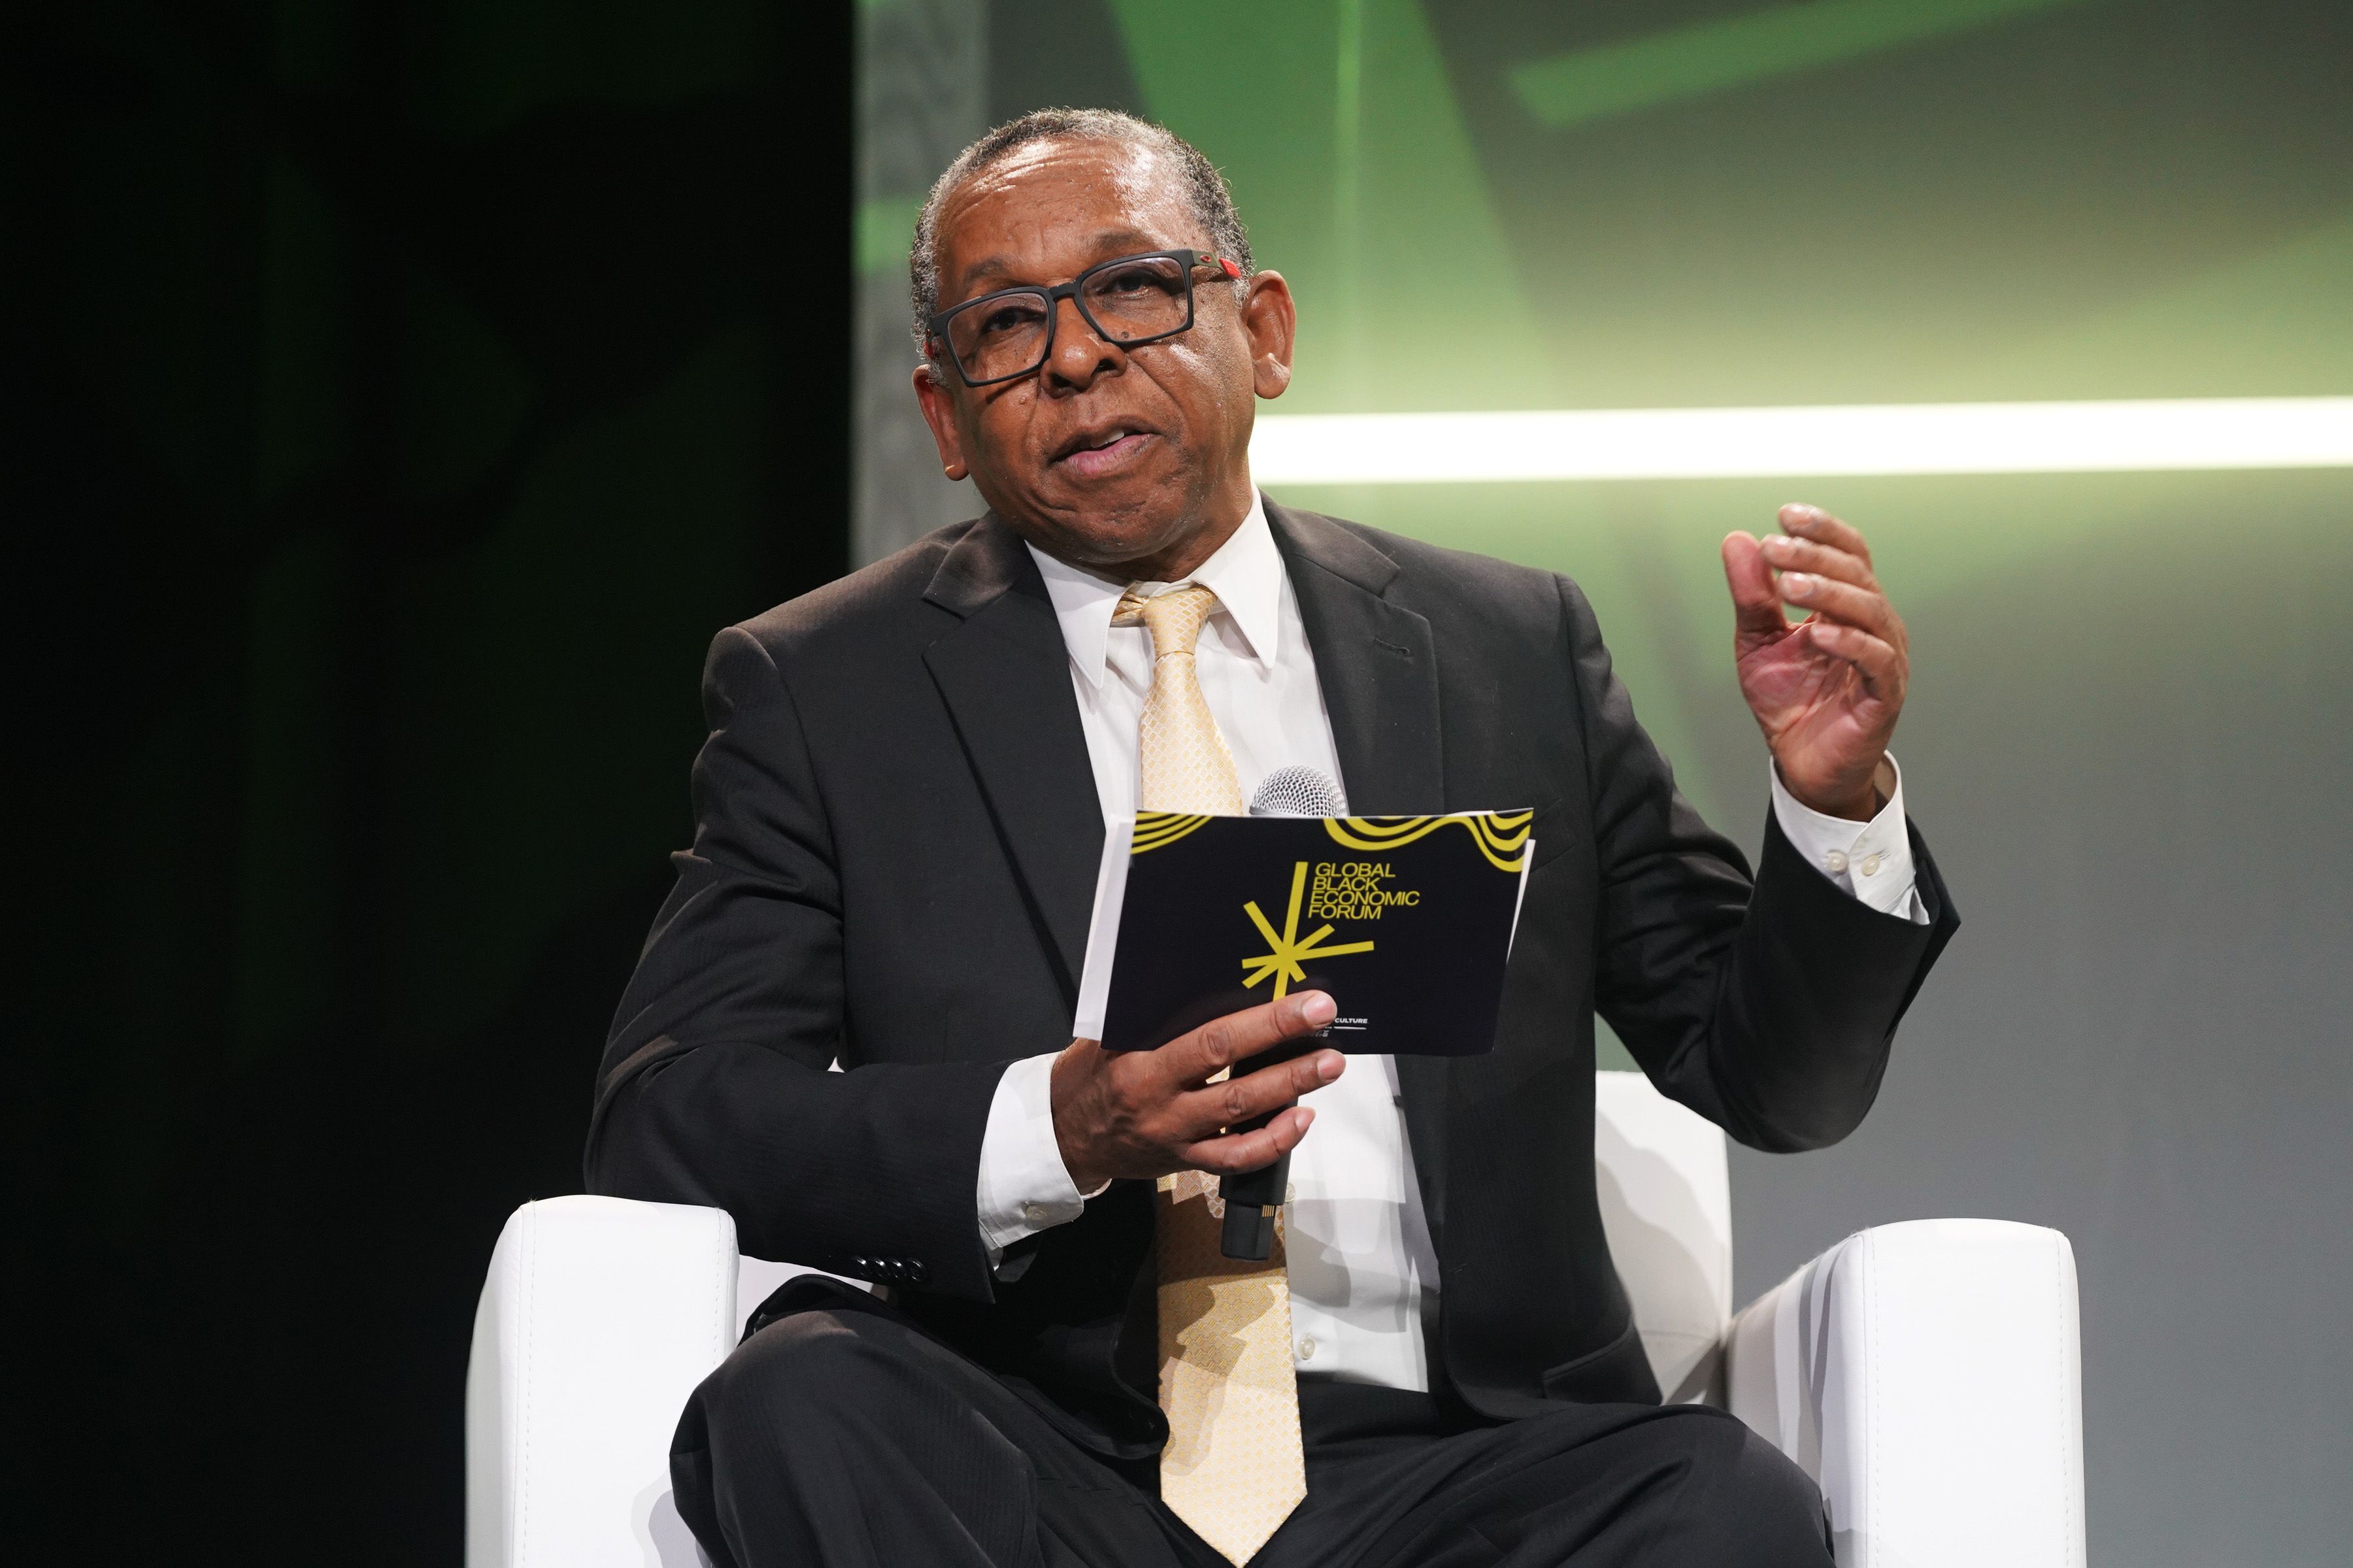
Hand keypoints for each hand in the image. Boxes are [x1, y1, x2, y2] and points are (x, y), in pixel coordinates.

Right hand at [1050, 990, 1343, 1192]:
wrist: (1065, 1136)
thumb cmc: (1090, 1075)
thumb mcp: (1108, 1036)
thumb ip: (1151, 1015)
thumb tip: (1209, 980)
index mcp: (1140, 1063)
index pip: (1211, 1040)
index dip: (1264, 1022)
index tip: (1304, 1002)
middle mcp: (1160, 1102)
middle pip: (1233, 1078)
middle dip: (1286, 1051)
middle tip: (1324, 1025)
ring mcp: (1175, 1136)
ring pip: (1241, 1118)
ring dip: (1290, 1090)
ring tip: (1327, 1067)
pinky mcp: (1185, 1161)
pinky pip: (1236, 1158)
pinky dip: (1273, 1141)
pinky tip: (1300, 1118)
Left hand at [1721, 504, 1907, 820]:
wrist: (1801, 764)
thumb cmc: (1789, 701)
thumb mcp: (1757, 642)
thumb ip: (1751, 595)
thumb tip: (1738, 540)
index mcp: (1848, 606)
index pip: (1848, 553)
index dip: (1822, 531)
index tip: (1785, 515)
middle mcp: (1874, 624)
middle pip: (1857, 574)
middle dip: (1814, 556)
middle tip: (1775, 548)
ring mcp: (1884, 657)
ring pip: (1869, 610)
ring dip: (1829, 592)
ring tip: (1788, 586)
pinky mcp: (1885, 694)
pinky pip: (1876, 660)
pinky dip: (1848, 642)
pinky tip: (1817, 633)